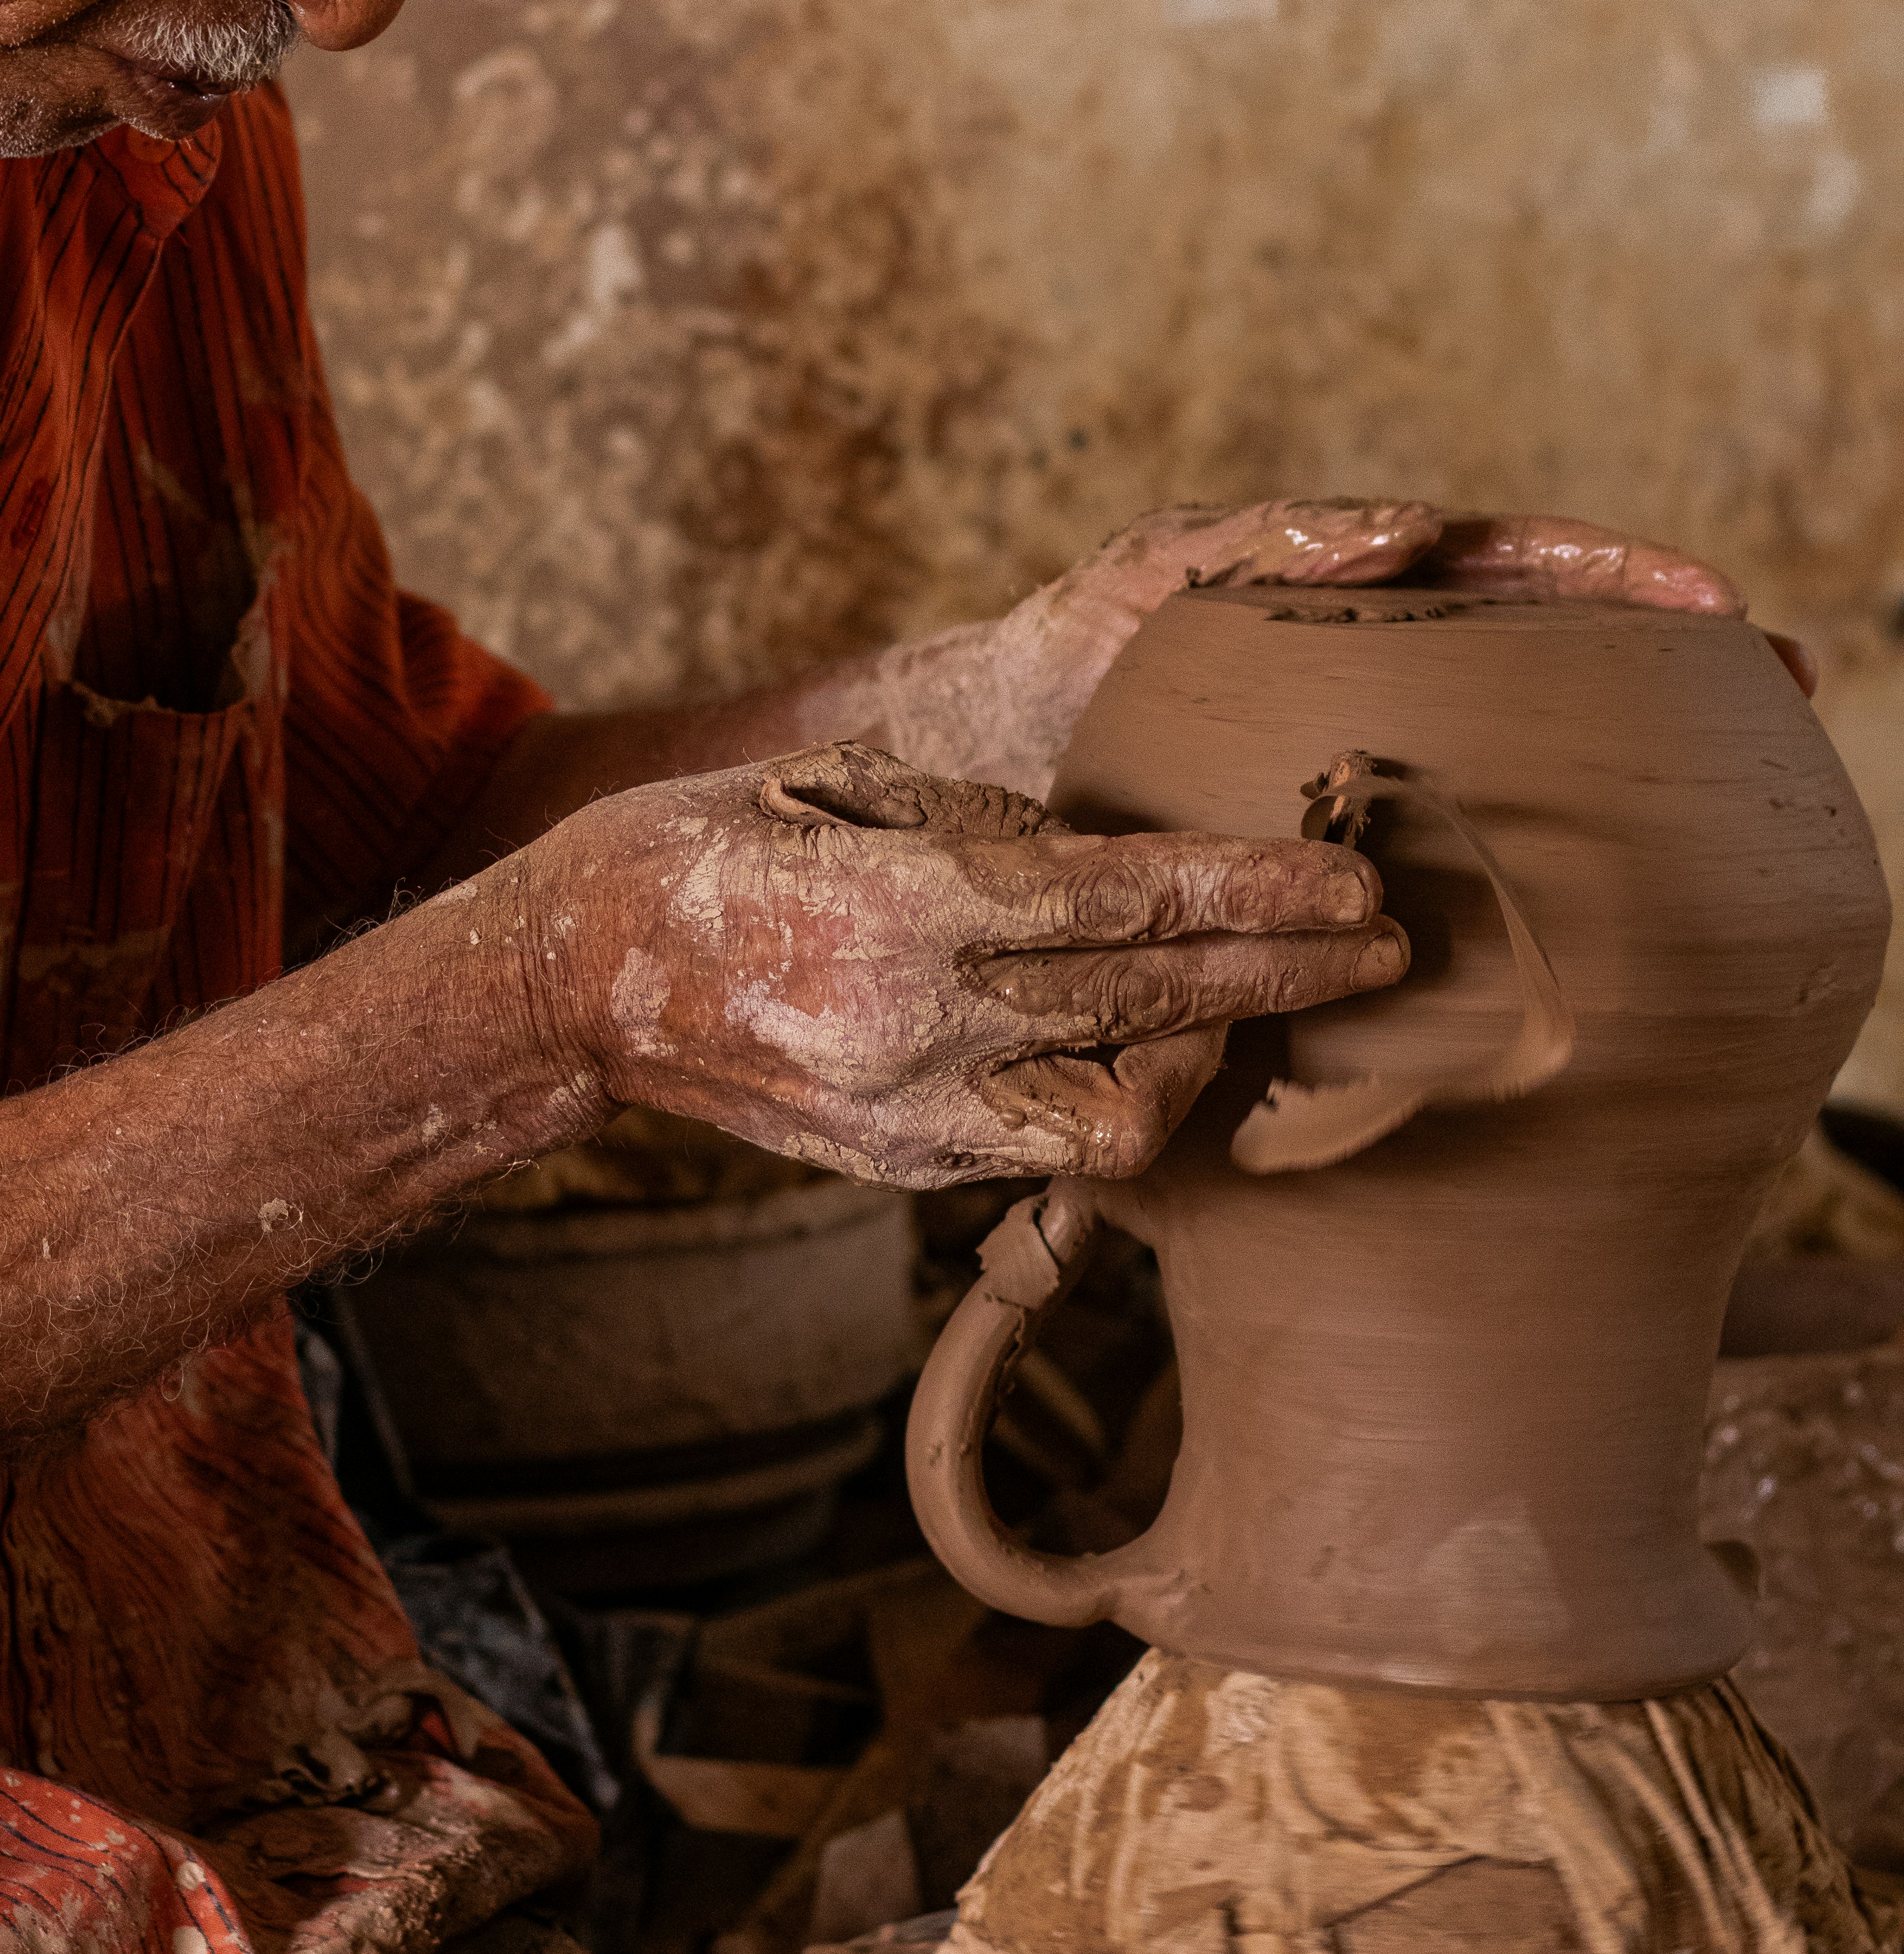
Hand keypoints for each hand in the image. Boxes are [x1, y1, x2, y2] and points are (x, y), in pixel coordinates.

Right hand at [527, 739, 1407, 1188]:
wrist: (571, 985)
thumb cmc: (698, 851)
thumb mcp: (835, 786)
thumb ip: (977, 828)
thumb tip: (1104, 854)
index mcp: (897, 912)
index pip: (1119, 904)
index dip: (1248, 891)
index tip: (1348, 881)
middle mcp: (914, 1030)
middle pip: (1148, 1008)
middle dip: (1282, 976)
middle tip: (1383, 945)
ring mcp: (908, 1117)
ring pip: (1119, 1120)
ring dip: (1207, 1059)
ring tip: (1259, 998)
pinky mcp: (899, 1167)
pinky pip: (1048, 1149)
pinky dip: (1116, 1100)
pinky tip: (1154, 1048)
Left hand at [872, 499, 1795, 802]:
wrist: (972, 764)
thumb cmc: (1050, 657)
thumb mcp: (1144, 580)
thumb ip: (1261, 542)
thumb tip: (1411, 519)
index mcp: (1353, 605)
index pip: (1514, 572)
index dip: (1618, 582)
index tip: (1715, 604)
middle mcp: (1378, 684)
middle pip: (1553, 664)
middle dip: (1672, 669)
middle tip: (1785, 690)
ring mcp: (1362, 771)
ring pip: (1524, 762)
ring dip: (1634, 767)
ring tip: (1750, 792)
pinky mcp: (1326, 859)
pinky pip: (1448, 859)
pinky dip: (1528, 865)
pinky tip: (1599, 905)